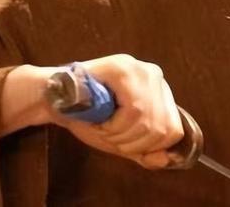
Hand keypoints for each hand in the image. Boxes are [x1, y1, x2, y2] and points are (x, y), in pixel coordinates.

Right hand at [54, 54, 183, 169]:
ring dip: (120, 136)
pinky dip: (115, 126)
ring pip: (147, 121)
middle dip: (132, 143)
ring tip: (103, 126)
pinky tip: (101, 119)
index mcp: (158, 89)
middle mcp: (154, 75)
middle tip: (110, 135)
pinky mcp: (123, 69)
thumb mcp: (122, 139)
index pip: (174, 129)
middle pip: (162, 128)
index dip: (149, 146)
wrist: (56, 100)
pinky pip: (133, 111)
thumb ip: (145, 150)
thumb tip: (165, 159)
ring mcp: (140, 69)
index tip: (125, 143)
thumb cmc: (89, 117)